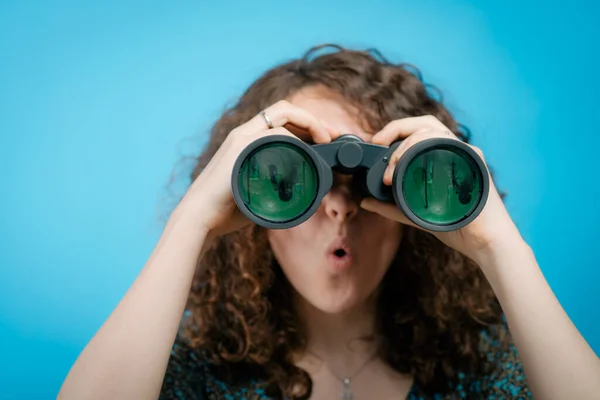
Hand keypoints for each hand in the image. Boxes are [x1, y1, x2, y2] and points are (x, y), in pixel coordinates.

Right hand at [177, 100, 338, 238]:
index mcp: (248, 141)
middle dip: (313, 119)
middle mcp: (244, 133)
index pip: (281, 120)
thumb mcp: (256, 191)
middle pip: (284, 109)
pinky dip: (295, 139)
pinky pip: (275, 133)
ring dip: (309, 122)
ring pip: (281, 113)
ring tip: (325, 139)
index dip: (307, 124)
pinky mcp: (241, 147)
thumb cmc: (227, 209)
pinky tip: (308, 151)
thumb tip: (300, 193)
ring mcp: (242, 137)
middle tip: (333, 136)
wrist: (200, 216)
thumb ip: (274, 185)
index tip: (327, 139)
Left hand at [359, 115, 523, 263]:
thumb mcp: (415, 214)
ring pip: (434, 130)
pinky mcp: (473, 162)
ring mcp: (465, 154)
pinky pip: (449, 143)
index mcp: (441, 157)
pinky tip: (410, 159)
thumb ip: (391, 207)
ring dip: (407, 143)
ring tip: (392, 166)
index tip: (375, 142)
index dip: (395, 130)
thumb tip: (366, 201)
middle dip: (397, 127)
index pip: (418, 130)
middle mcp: (454, 151)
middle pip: (425, 122)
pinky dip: (426, 146)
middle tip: (378, 142)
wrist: (484, 243)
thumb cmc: (455, 227)